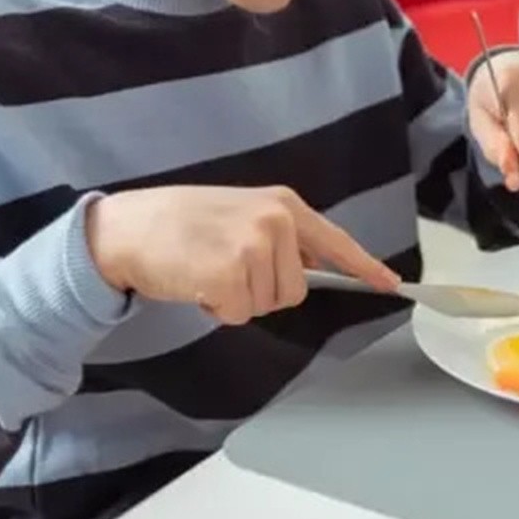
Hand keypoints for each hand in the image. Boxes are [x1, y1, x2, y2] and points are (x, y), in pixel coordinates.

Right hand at [87, 185, 401, 324]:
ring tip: (207, 269)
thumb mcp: (241, 214)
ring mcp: (254, 246)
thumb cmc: (182, 223)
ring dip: (237, 299)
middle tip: (224, 266)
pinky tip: (196, 282)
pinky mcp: (230, 273)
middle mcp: (276, 221)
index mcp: (284, 205)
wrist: (127, 226)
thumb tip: (311, 268)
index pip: (336, 241)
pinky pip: (239, 313)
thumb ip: (279, 237)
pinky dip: (216, 308)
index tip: (391, 285)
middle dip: (261, 290)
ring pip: (268, 304)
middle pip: (296, 289)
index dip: (365, 267)